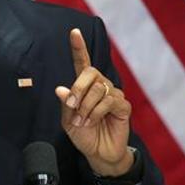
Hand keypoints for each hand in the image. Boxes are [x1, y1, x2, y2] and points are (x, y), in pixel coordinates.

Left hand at [55, 29, 132, 176]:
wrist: (98, 153)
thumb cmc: (83, 134)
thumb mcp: (67, 121)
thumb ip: (65, 104)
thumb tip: (60, 88)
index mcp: (85, 86)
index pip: (82, 63)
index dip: (79, 47)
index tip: (74, 32)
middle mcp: (100, 86)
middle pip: (90, 73)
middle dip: (78, 89)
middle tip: (72, 107)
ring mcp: (113, 95)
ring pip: (98, 89)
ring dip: (86, 107)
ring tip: (82, 120)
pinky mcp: (123, 106)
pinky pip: (109, 101)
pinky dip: (97, 112)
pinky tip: (93, 121)